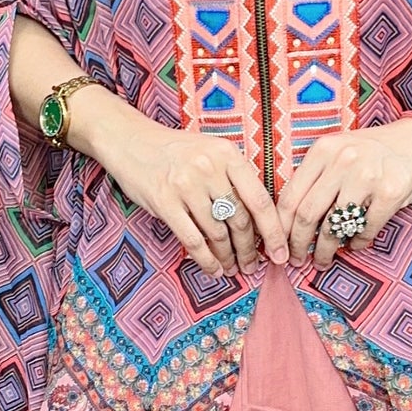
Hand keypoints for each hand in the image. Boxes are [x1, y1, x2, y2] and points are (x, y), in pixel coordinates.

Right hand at [70, 94, 288, 275]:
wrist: (131, 141)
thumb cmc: (176, 151)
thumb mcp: (212, 151)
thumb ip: (235, 178)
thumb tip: (259, 221)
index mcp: (227, 154)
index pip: (259, 200)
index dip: (273, 232)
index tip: (280, 253)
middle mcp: (209, 168)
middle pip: (240, 220)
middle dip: (249, 250)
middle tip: (253, 266)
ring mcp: (186, 186)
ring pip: (217, 234)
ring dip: (228, 257)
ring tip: (233, 268)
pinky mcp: (164, 202)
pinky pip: (192, 240)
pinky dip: (206, 260)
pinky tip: (213, 270)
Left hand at [274, 121, 411, 265]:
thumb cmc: (376, 151)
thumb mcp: (340, 151)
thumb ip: (317, 177)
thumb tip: (290, 221)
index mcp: (324, 150)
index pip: (291, 196)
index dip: (281, 227)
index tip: (279, 246)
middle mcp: (343, 159)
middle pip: (308, 214)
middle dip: (298, 244)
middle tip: (296, 260)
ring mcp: (368, 175)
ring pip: (334, 226)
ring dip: (326, 251)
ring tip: (323, 261)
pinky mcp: (392, 191)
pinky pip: (365, 229)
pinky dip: (357, 244)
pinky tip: (355, 246)